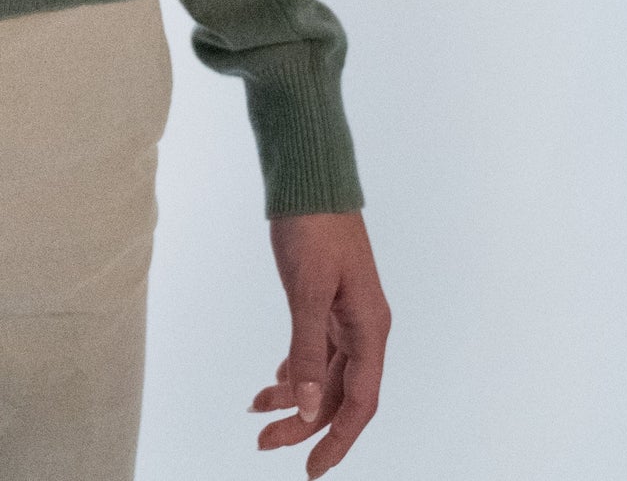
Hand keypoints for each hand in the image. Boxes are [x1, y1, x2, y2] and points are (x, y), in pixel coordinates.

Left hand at [248, 210, 389, 474]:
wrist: (309, 176)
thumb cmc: (313, 226)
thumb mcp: (306, 290)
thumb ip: (306, 350)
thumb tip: (305, 408)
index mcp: (368, 327)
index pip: (359, 402)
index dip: (337, 439)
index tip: (312, 469)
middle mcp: (363, 325)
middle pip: (337, 392)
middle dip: (303, 423)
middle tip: (263, 442)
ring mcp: (347, 313)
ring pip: (325, 373)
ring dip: (294, 396)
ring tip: (257, 412)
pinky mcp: (329, 300)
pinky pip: (317, 349)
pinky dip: (296, 369)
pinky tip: (276, 382)